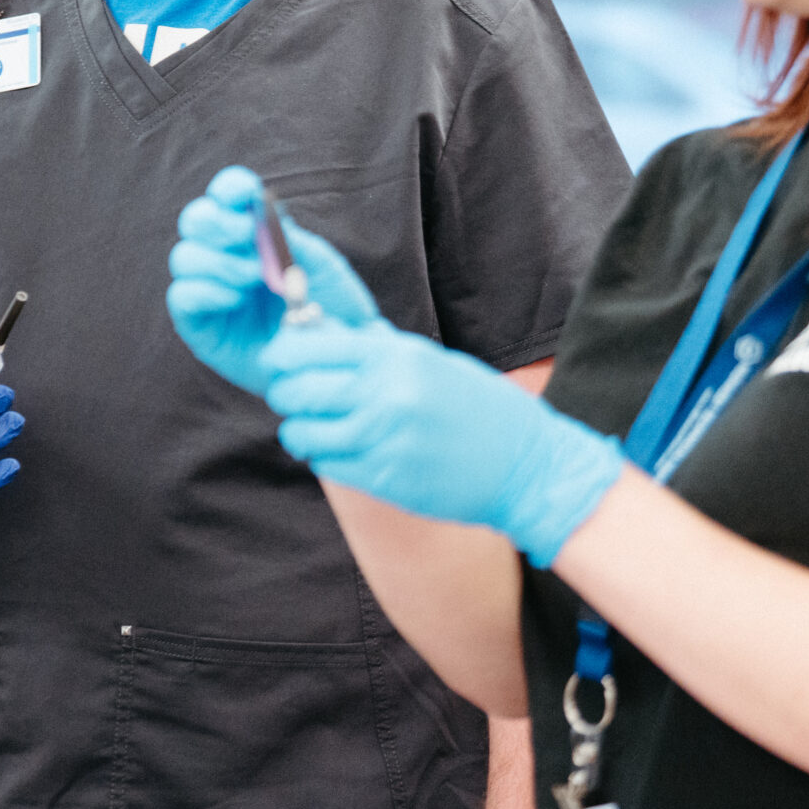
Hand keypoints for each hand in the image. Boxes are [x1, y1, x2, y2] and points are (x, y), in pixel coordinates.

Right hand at [166, 165, 379, 394]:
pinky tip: (235, 299)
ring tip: (254, 278)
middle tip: (247, 236)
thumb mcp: (318, 266)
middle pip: (195, 220)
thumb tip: (257, 213)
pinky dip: (206, 291)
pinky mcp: (199, 325)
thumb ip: (287, 238)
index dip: (229, 187)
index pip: (227, 197)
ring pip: (183, 257)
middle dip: (217, 223)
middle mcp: (224, 257)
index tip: (244, 192)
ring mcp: (209, 290)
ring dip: (218, 261)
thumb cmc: (332, 310)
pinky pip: (182, 297)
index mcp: (253, 234)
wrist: (339, 364)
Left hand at [260, 321, 625, 566]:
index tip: (281, 360)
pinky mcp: (385, 479)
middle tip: (294, 396)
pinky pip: (327, 465)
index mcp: (394, 356)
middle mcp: (384, 394)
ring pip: (301, 433)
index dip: (283, 354)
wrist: (527, 465)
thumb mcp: (427, 361)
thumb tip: (317, 329)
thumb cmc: (478, 407)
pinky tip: (342, 450)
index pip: (307, 347)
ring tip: (316, 427)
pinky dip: (324, 457)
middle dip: (285, 392)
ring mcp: (383, 440)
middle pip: (295, 390)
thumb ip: (373, 348)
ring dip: (300, 430)